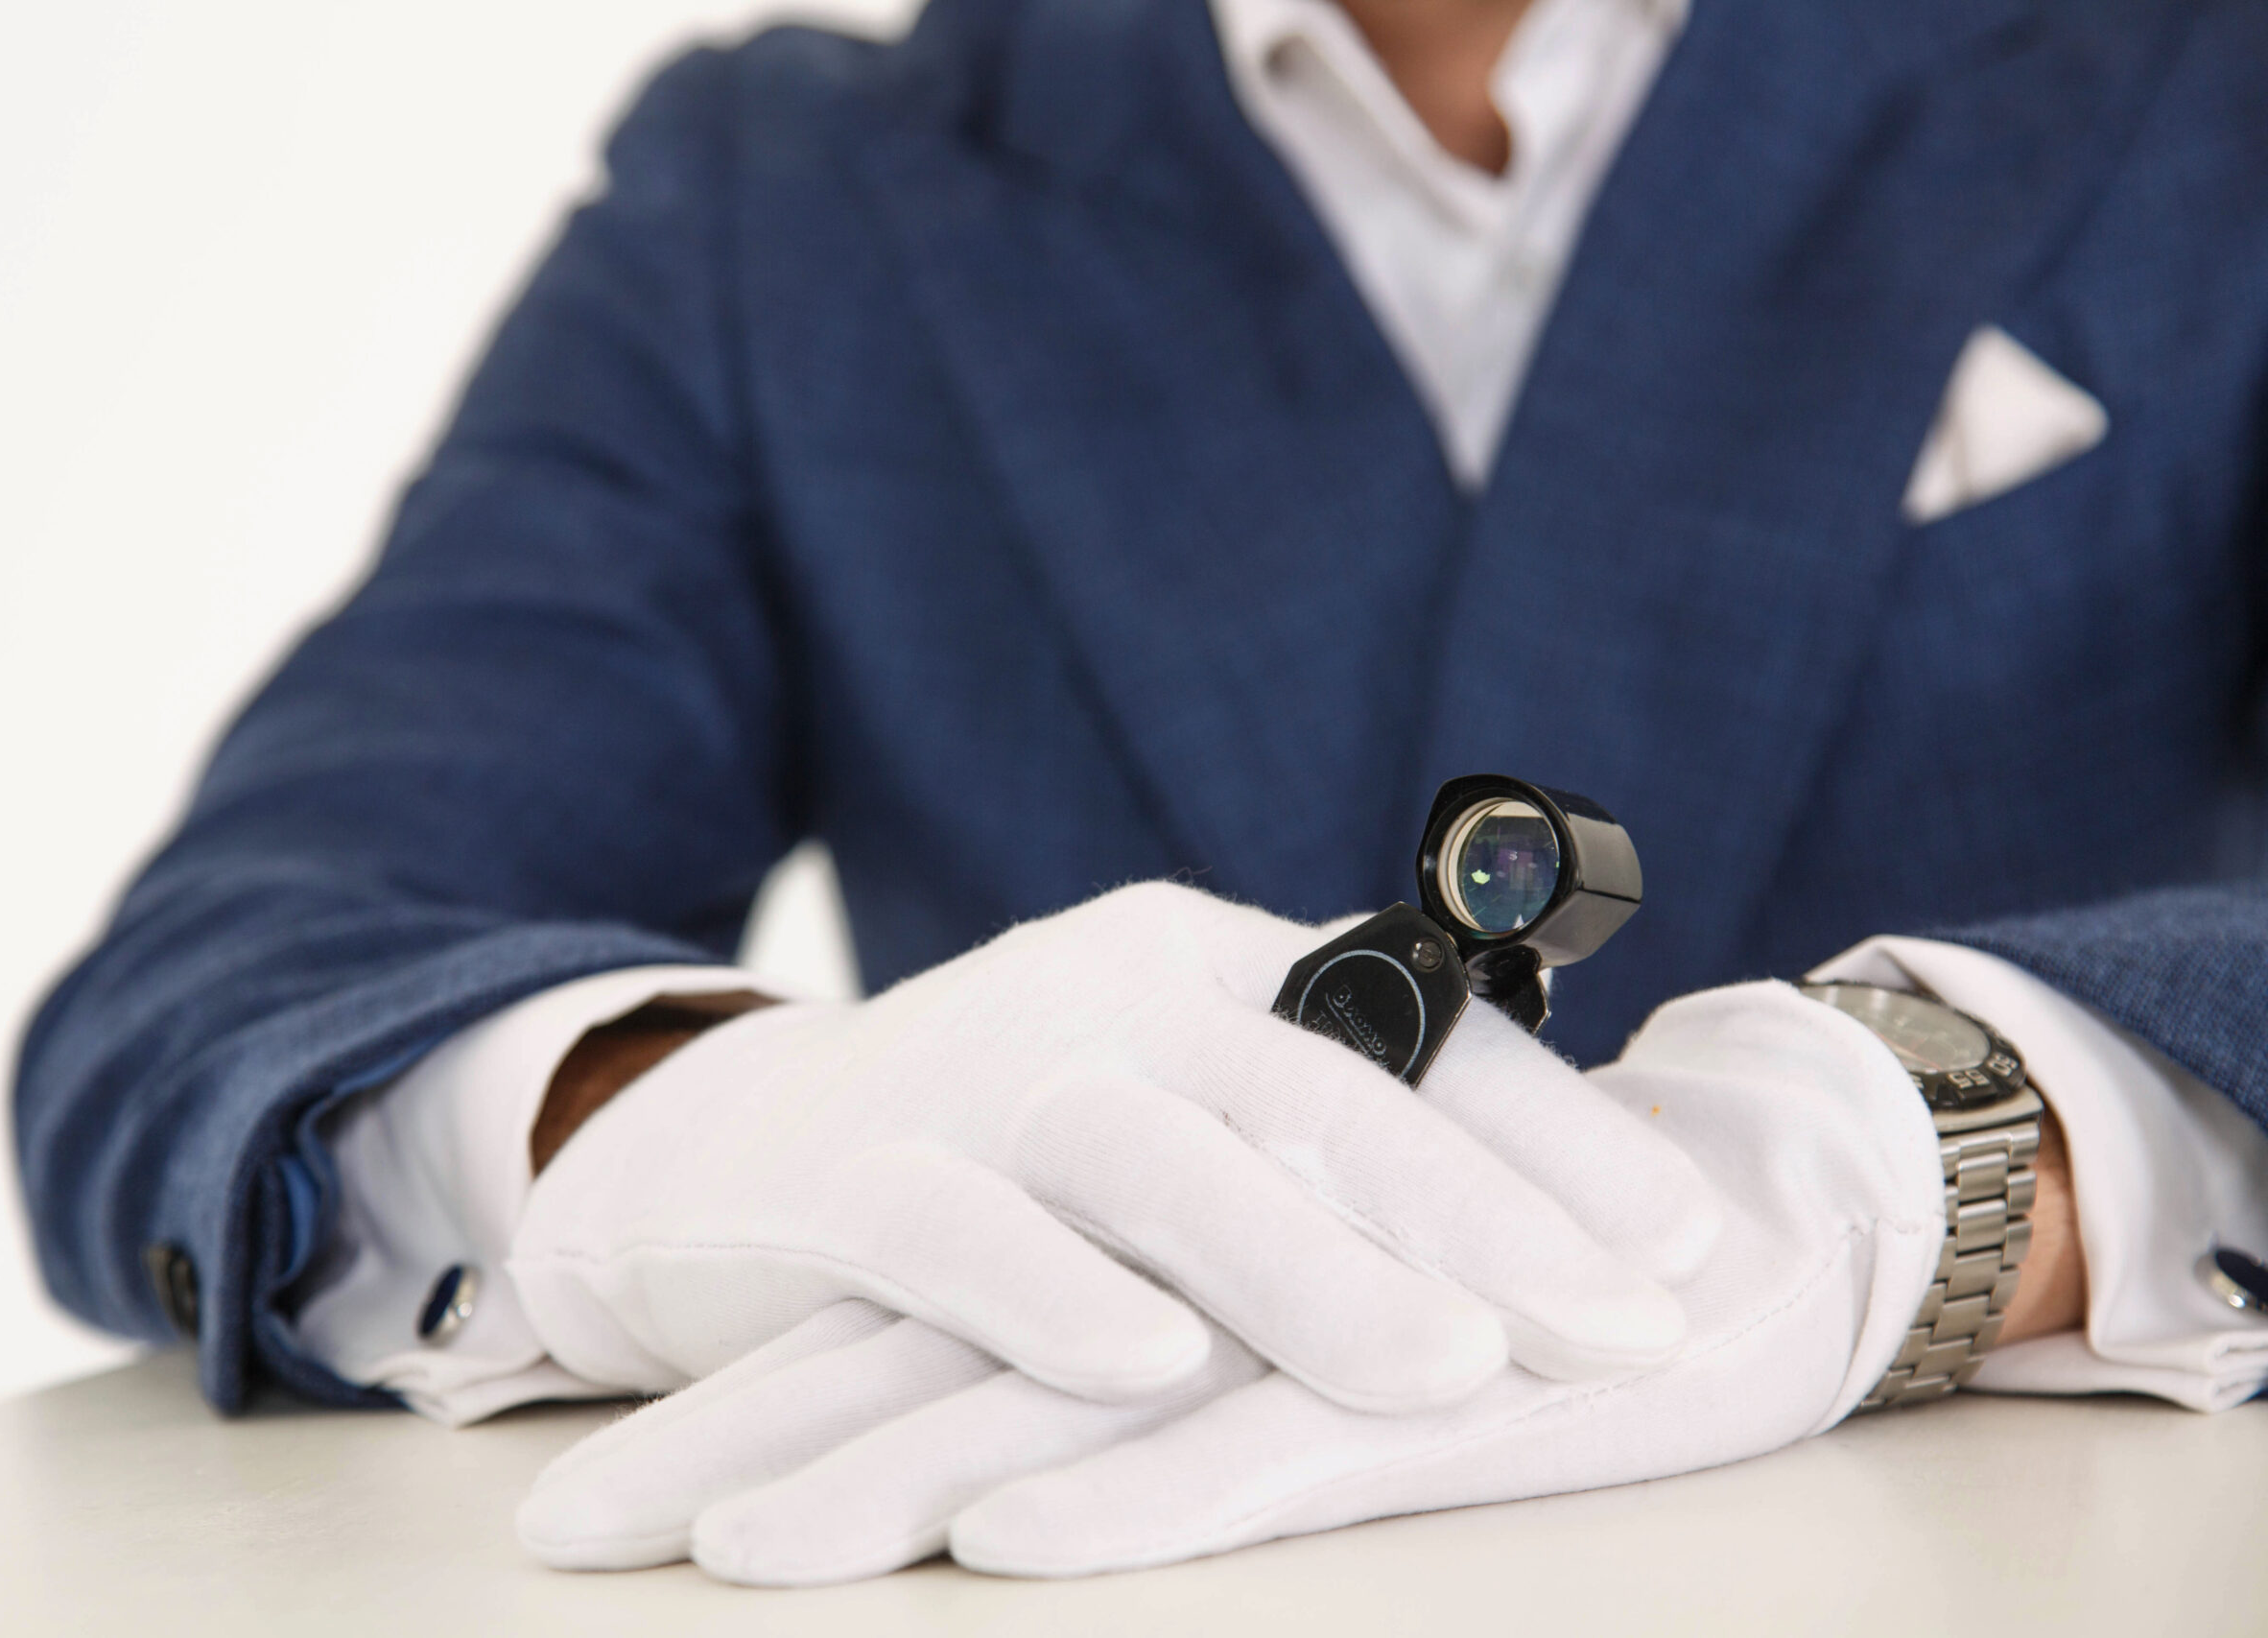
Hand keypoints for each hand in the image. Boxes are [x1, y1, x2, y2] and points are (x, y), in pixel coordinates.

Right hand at [517, 980, 1940, 1583]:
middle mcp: (1109, 993)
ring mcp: (978, 1074)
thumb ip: (1313, 1160)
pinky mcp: (854, 1171)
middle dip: (1484, 1219)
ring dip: (1307, 1270)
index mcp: (1210, 966)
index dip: (1558, 1139)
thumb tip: (1545, 1255)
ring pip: (1159, 1161)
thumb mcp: (1172, 1119)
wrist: (731, 1151)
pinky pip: (960, 1233)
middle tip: (1628, 1333)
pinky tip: (1152, 1368)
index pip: (1417, 1035)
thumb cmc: (1006, 1155)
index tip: (1689, 1243)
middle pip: (1315, 1093)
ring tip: (1449, 1370)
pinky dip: (1053, 1297)